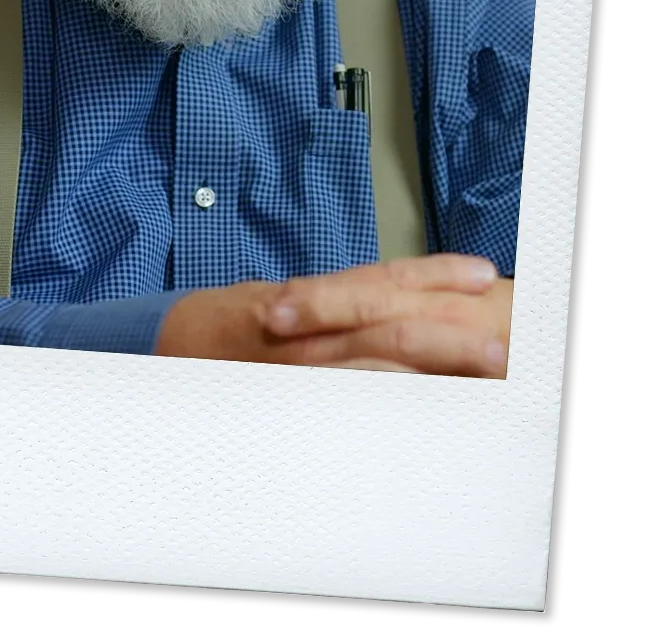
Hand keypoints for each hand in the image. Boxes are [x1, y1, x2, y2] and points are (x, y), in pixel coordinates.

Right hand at [154, 254, 508, 375]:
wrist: (160, 345)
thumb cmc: (220, 324)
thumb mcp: (276, 300)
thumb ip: (326, 302)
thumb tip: (376, 303)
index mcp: (313, 295)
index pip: (385, 279)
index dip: (436, 274)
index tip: (484, 272)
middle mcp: (311, 322)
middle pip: (395, 314)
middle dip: (455, 321)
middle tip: (509, 331)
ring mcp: (301, 359)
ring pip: (380, 351)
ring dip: (440, 357)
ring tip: (489, 360)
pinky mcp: (288, 388)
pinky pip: (345, 390)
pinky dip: (388, 390)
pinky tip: (422, 395)